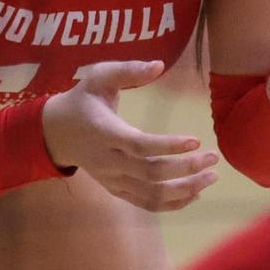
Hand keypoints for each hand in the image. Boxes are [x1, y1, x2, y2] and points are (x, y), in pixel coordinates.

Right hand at [41, 59, 220, 211]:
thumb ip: (127, 70)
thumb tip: (159, 65)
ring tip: (211, 177)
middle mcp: (108, 161)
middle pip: (150, 173)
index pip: (140, 146)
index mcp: (105, 132)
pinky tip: (194, 193)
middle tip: (213, 158)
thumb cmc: (83, 100)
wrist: (56, 133)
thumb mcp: (98, 77)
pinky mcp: (116, 190)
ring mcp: (112, 179)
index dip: (168, 146)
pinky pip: (146, 204)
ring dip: (184, 190)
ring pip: (151, 194)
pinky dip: (172, 204)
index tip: (196, 140)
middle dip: (185, 168)